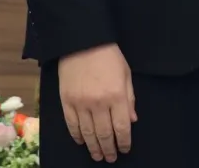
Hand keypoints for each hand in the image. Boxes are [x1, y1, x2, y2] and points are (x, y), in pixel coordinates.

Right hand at [57, 43, 136, 162]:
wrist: (82, 43)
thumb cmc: (109, 56)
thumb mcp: (126, 74)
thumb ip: (130, 98)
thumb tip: (132, 120)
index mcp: (117, 96)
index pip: (121, 127)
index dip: (124, 141)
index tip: (125, 149)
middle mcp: (99, 103)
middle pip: (104, 133)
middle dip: (109, 148)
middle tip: (111, 158)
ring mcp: (81, 104)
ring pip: (87, 133)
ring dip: (93, 147)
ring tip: (97, 156)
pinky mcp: (66, 102)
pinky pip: (71, 124)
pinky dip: (77, 136)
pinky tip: (82, 142)